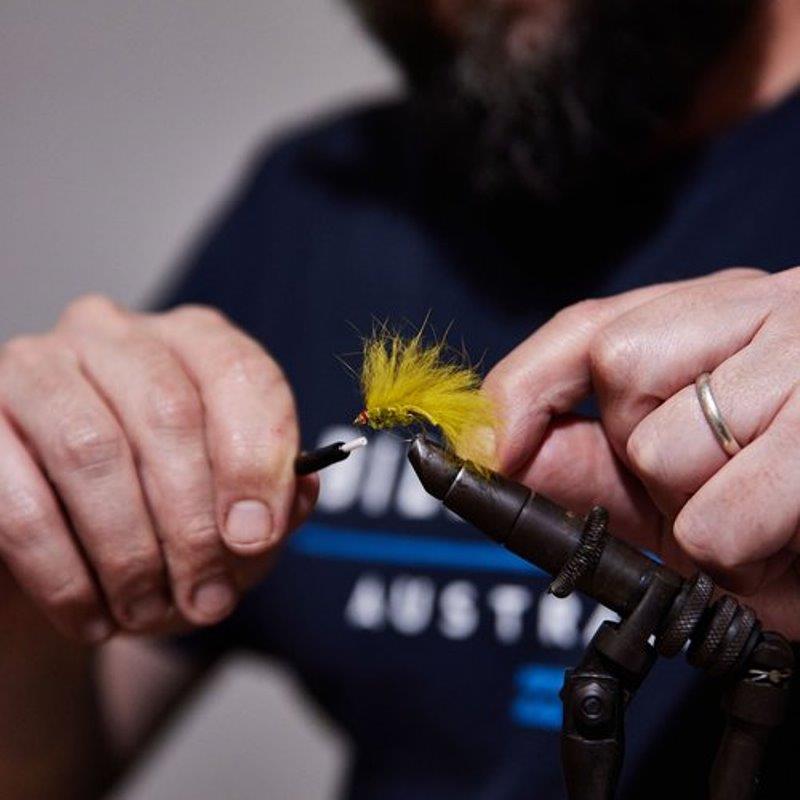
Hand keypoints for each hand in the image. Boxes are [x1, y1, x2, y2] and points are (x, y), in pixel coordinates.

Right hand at [0, 296, 316, 641]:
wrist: (61, 549)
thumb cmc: (157, 517)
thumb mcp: (229, 514)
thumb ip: (274, 502)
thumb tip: (299, 493)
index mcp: (191, 342)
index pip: (241, 374)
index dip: (256, 461)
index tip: (255, 537)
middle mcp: (113, 334)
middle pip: (168, 412)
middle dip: (193, 523)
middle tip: (205, 598)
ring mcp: (35, 366)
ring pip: (92, 451)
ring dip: (129, 552)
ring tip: (147, 612)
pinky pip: (20, 501)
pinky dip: (64, 574)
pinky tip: (92, 615)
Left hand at [484, 268, 799, 636]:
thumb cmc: (789, 488)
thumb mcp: (685, 465)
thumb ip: (590, 453)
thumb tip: (493, 453)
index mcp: (723, 313)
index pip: (590, 326)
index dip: (524, 387)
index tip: (485, 446)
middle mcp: (764, 309)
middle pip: (620, 375)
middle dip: (647, 464)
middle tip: (717, 488)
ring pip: (662, 450)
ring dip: (701, 517)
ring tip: (767, 515)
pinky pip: (716, 520)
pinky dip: (741, 555)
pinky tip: (790, 537)